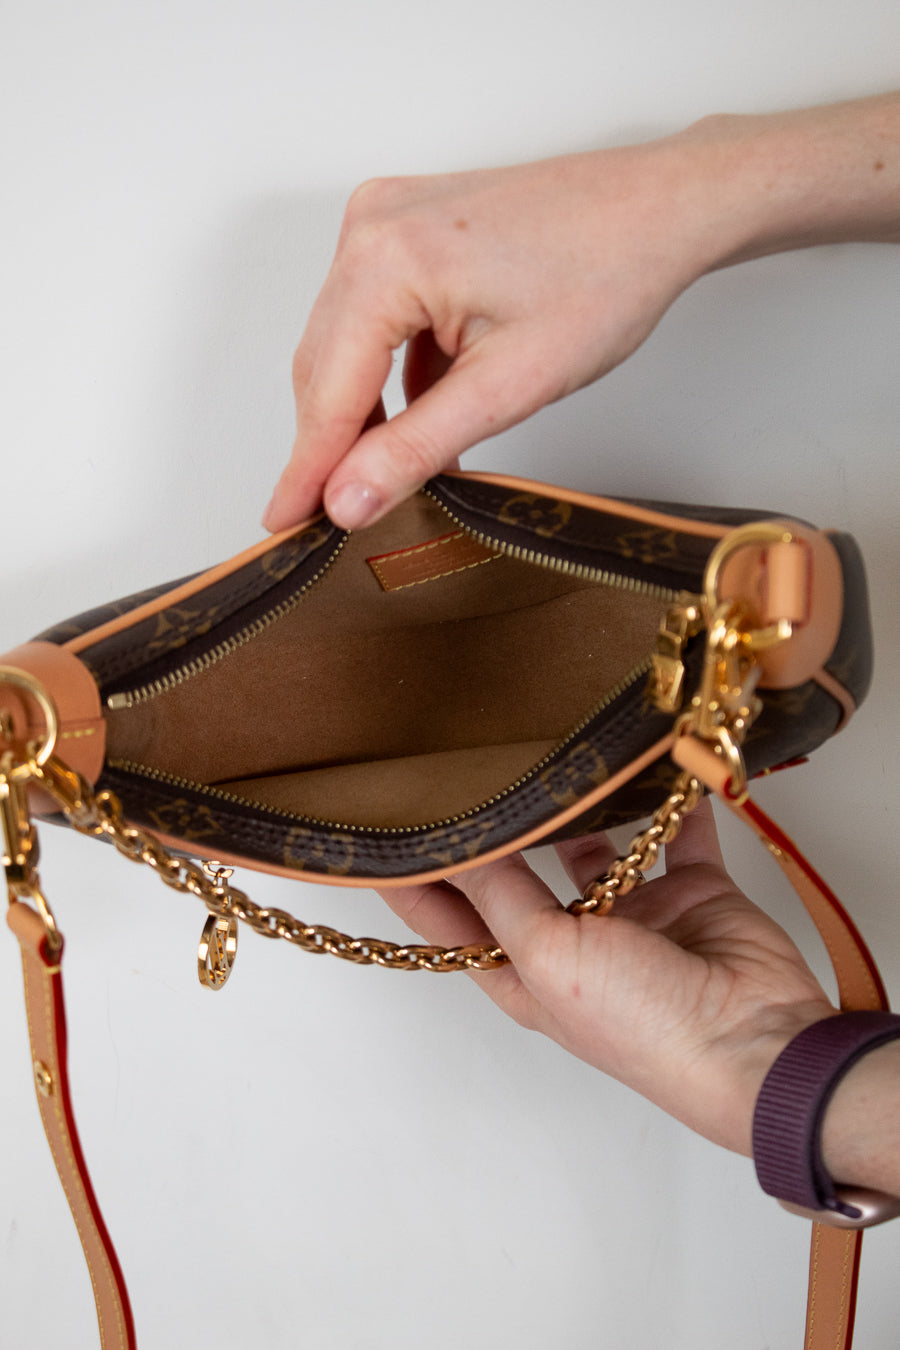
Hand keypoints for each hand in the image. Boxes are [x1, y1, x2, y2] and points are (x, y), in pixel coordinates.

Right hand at [264, 132, 731, 531]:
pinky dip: (394, 374)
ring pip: (348, 344)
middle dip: (332, 444)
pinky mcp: (411, 227)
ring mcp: (388, 219)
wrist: (661, 210)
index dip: (306, 470)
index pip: (327, 393)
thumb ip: (416, 447)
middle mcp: (371, 226)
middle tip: (329, 516)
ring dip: (367, 412)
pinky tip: (424, 418)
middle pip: (325, 366)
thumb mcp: (509, 385)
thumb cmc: (607, 275)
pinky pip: (378, 318)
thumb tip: (347, 499)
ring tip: (390, 473)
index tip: (282, 525)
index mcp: (384, 259)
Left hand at [378, 800, 833, 1156]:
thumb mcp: (550, 959)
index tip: (376, 834)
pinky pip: (676, 833)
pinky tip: (656, 760)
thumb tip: (456, 844)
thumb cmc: (647, 1028)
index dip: (415, 883)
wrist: (758, 1043)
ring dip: (581, 810)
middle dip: (497, 832)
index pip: (452, 922)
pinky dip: (671, 801)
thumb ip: (502, 897)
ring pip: (596, 848)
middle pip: (520, 878)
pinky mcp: (692, 891)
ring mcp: (635, 915)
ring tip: (554, 756)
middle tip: (467, 768)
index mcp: (527, 974)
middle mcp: (575, 944)